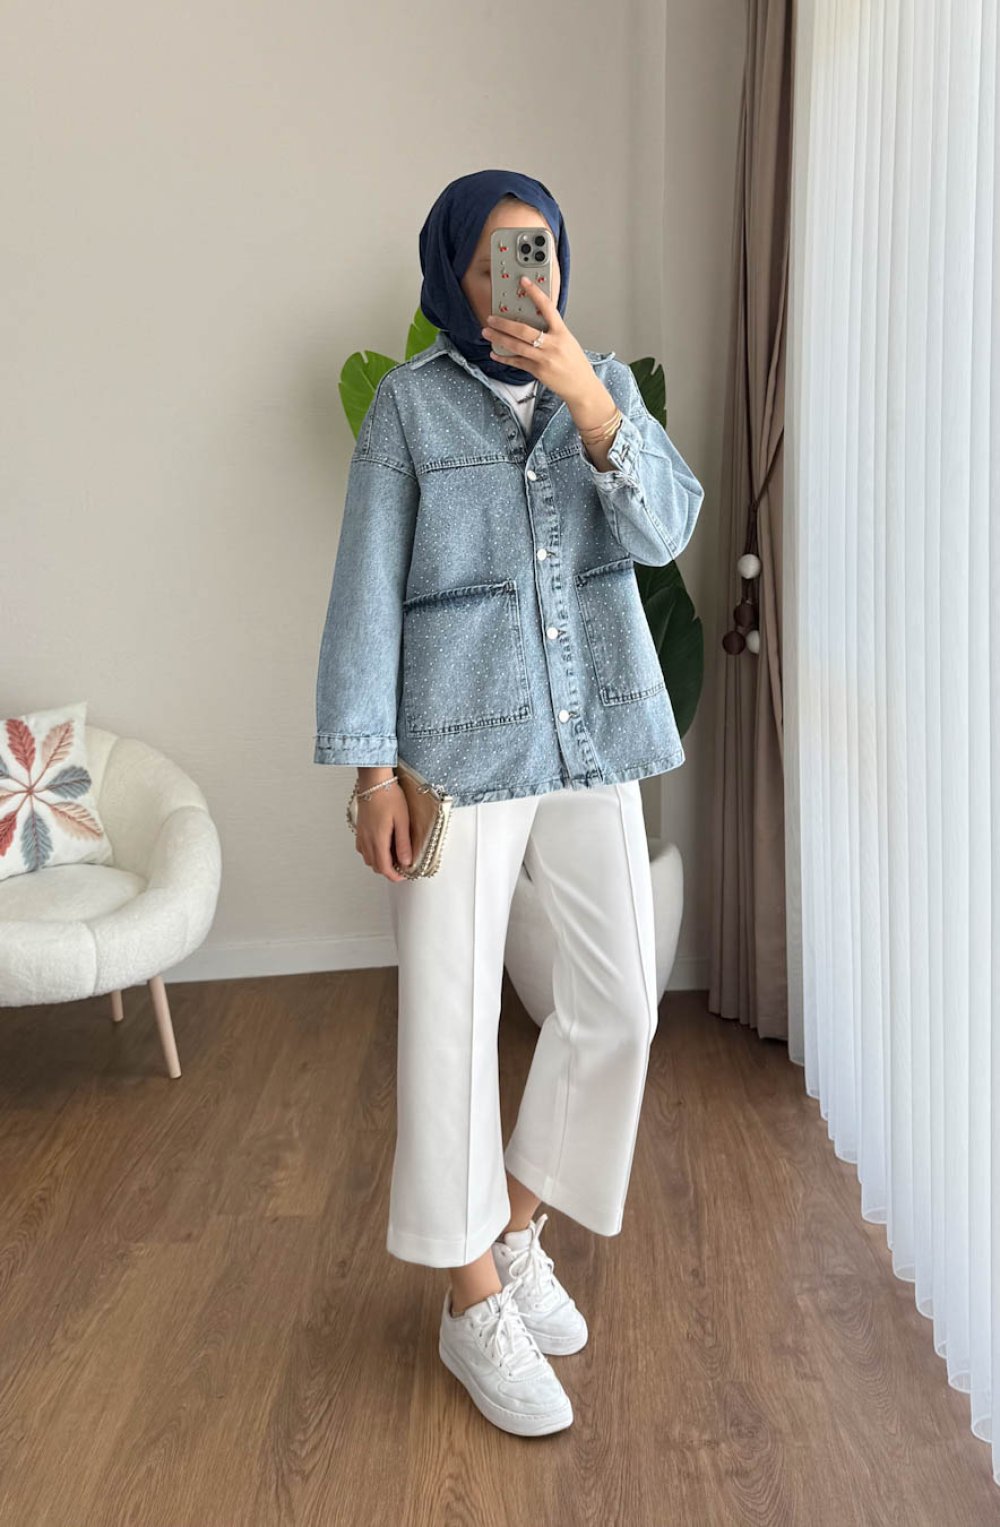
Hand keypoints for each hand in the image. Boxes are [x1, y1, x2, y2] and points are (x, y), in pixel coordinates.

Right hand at [355, 780, 412, 880]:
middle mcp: (367, 840)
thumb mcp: (402, 820)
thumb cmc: (389, 796)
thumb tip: (407, 861)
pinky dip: (373, 853)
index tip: (403, 875)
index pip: (384, 867)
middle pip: (375, 866)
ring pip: (368, 859)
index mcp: (378, 839)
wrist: (374, 781)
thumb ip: (403, 843)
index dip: (394, 876)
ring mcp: (361, 835)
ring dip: (380, 862)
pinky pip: (363, 849)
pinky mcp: (360, 829)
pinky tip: (382, 845)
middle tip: (401, 866)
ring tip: (394, 855)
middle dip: (388, 870)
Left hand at [482, 277, 604, 409]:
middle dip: (504, 323)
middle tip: (491, 318)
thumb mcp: (568, 341)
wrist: (581, 386)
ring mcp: (544, 358)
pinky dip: (504, 358)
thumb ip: (552, 331)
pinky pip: (517, 362)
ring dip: (499, 339)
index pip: (547, 307)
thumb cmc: (575, 364)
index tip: (524, 282)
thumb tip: (534, 321)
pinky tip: (494, 354)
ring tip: (487, 332)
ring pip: (516, 346)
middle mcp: (552, 344)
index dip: (535, 293)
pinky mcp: (538, 371)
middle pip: (523, 330)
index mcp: (562, 332)